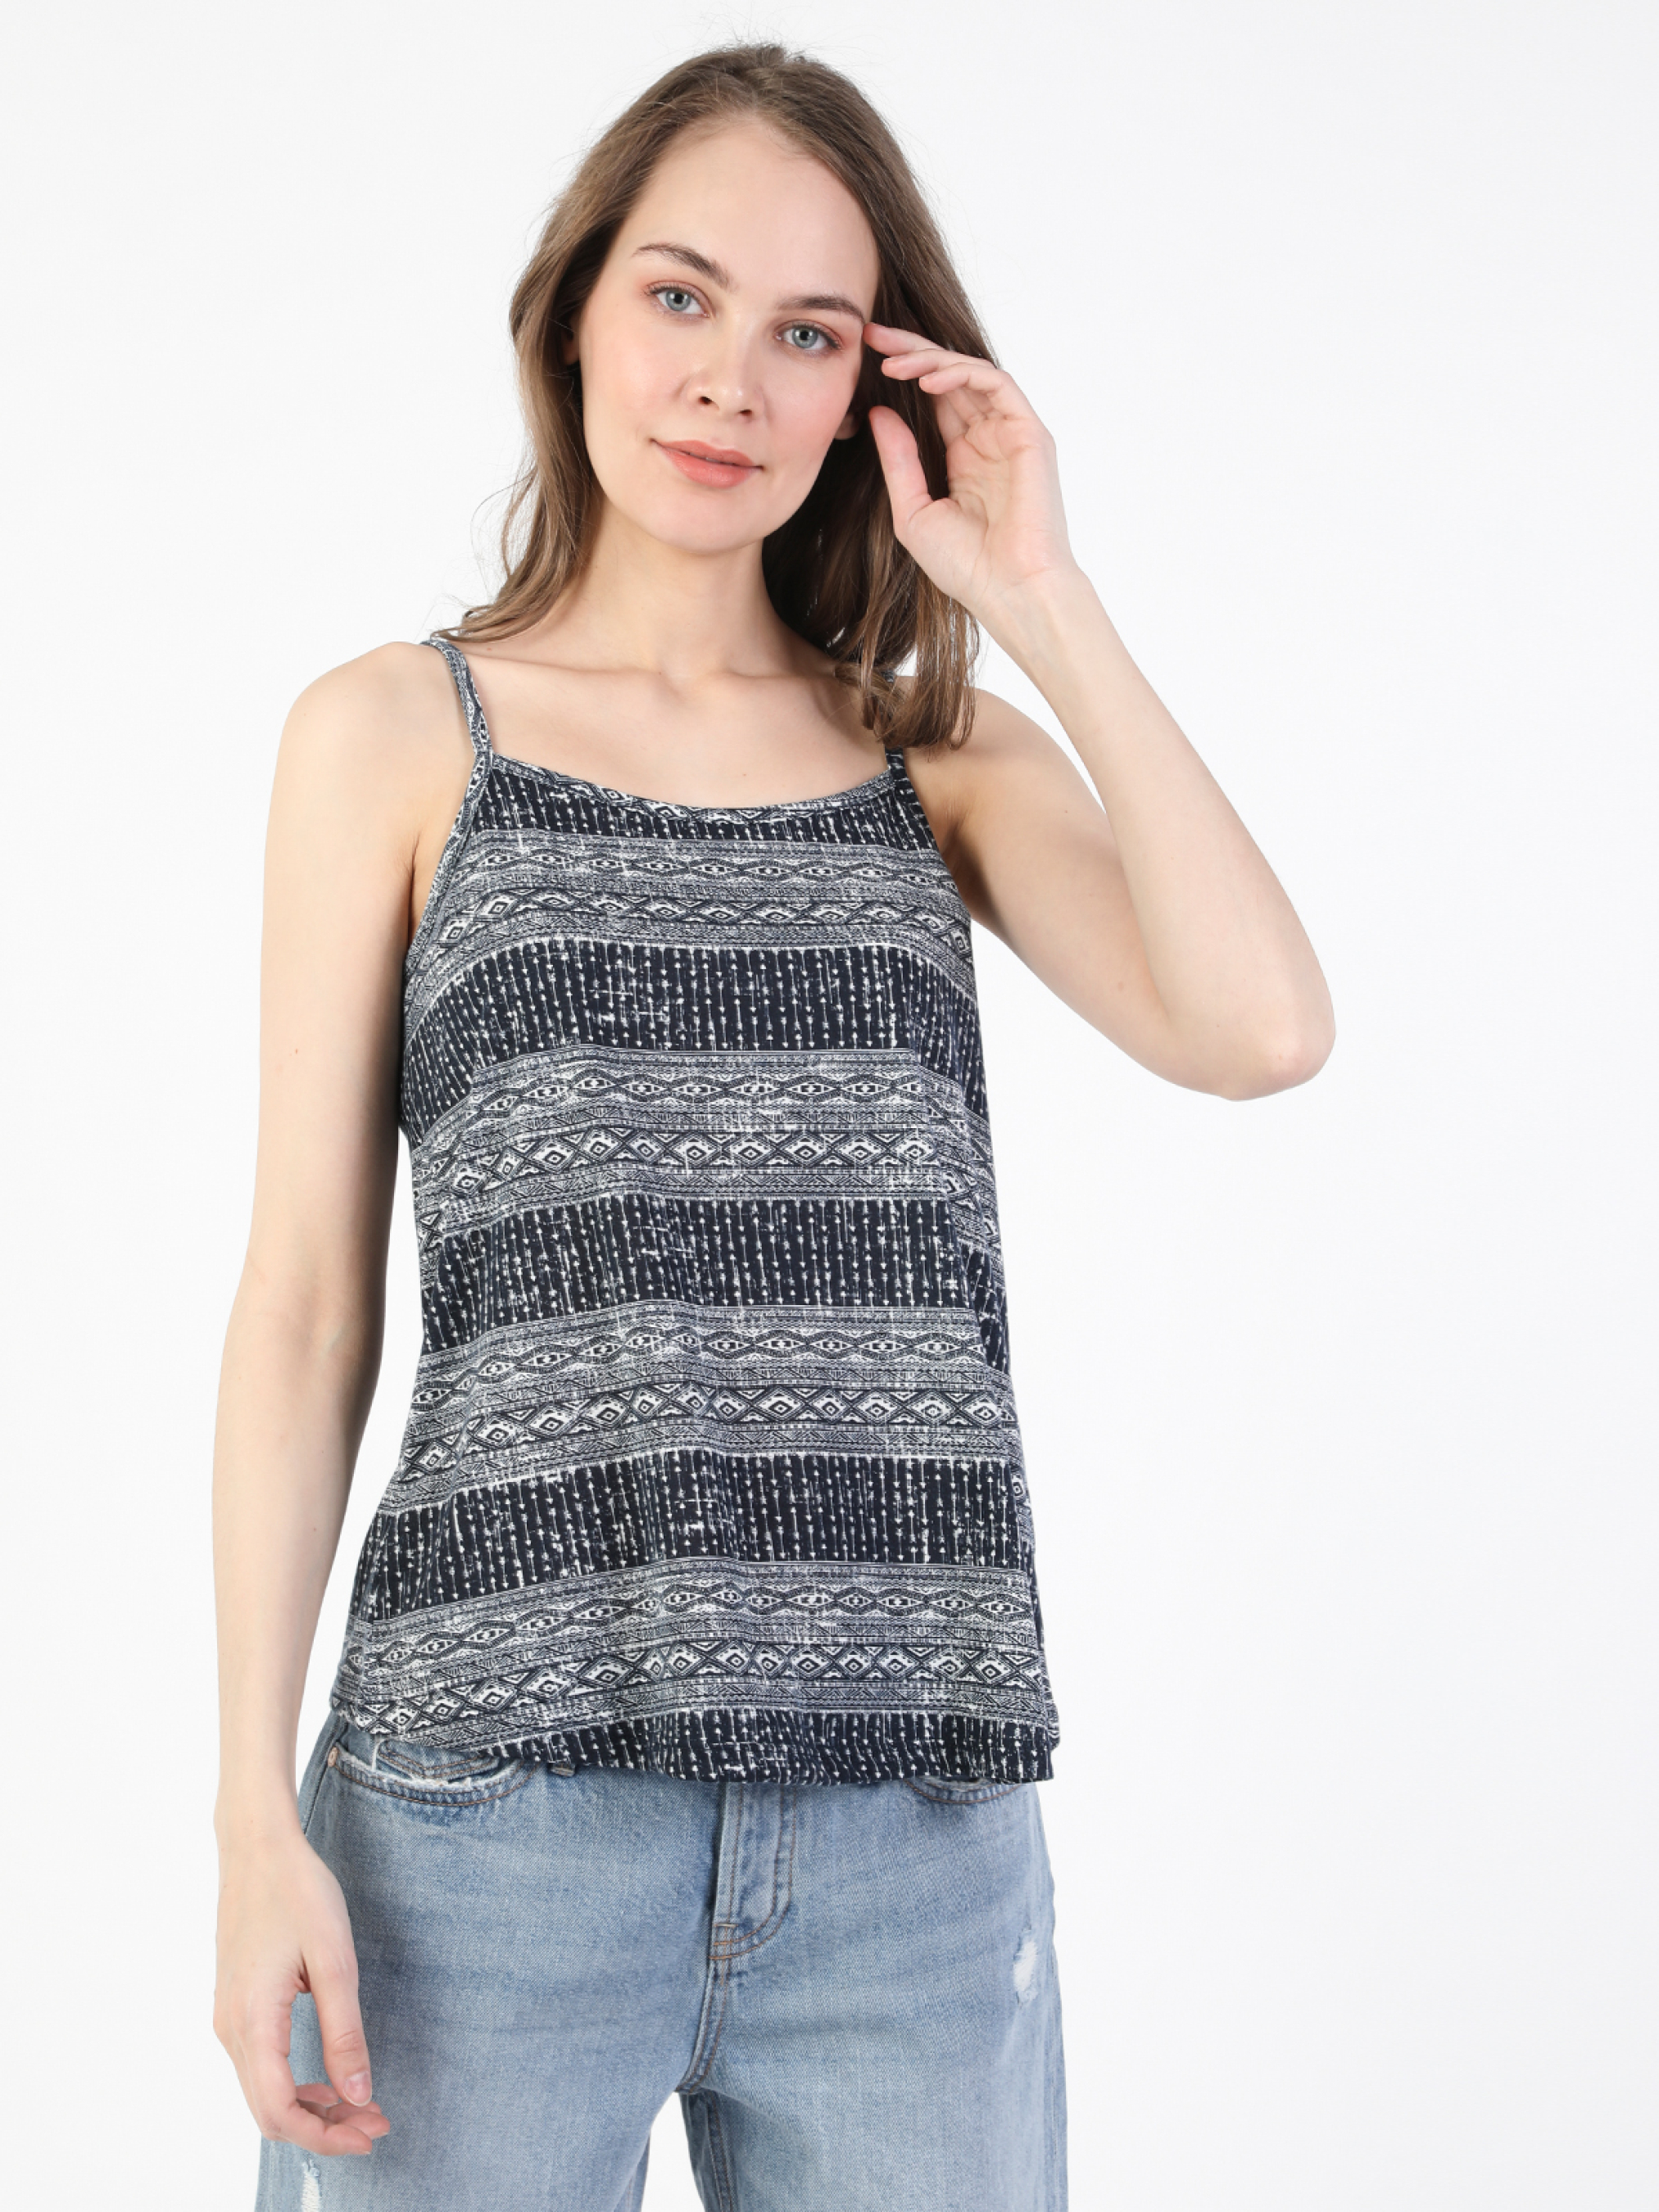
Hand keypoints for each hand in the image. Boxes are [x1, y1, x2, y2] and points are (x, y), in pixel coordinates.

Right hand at [214, 1828, 389, 2156]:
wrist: (257, 1847)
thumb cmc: (298, 1893)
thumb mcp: (334, 1960)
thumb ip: (344, 2033)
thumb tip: (357, 2095)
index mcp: (252, 2022)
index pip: (279, 2112)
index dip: (325, 2136)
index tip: (370, 2134)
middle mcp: (230, 2029)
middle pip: (269, 2111)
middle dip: (323, 2128)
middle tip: (375, 2124)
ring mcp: (228, 2018)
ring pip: (263, 2091)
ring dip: (311, 2107)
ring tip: (361, 2104)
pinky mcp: (235, 2006)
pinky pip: (259, 2065)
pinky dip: (294, 2083)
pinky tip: (329, 2076)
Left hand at [863, 323, 1079, 639]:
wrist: (1010, 593)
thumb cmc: (966, 567)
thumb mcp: (913, 512)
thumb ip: (899, 461)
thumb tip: (879, 412)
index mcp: (964, 458)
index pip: (933, 399)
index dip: (902, 373)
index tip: (864, 357)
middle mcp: (988, 440)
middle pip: (948, 377)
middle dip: (910, 351)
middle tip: (871, 335)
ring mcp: (1011, 434)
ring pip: (970, 373)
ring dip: (931, 358)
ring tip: (892, 360)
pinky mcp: (1030, 433)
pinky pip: (996, 384)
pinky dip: (961, 372)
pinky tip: (927, 377)